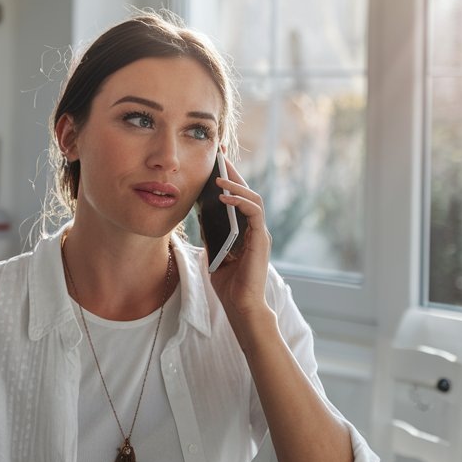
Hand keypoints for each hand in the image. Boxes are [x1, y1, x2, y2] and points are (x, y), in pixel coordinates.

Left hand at [207, 157, 274, 333]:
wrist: (240, 306)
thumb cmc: (228, 283)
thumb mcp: (214, 251)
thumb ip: (212, 232)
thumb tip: (200, 211)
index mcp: (244, 229)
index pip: (238, 197)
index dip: (228, 178)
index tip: (215, 162)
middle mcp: (255, 228)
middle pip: (247, 192)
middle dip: (233, 172)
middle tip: (219, 155)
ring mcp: (259, 233)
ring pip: (254, 198)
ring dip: (236, 184)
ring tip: (217, 176)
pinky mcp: (261, 240)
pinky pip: (254, 212)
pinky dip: (240, 201)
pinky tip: (224, 196)